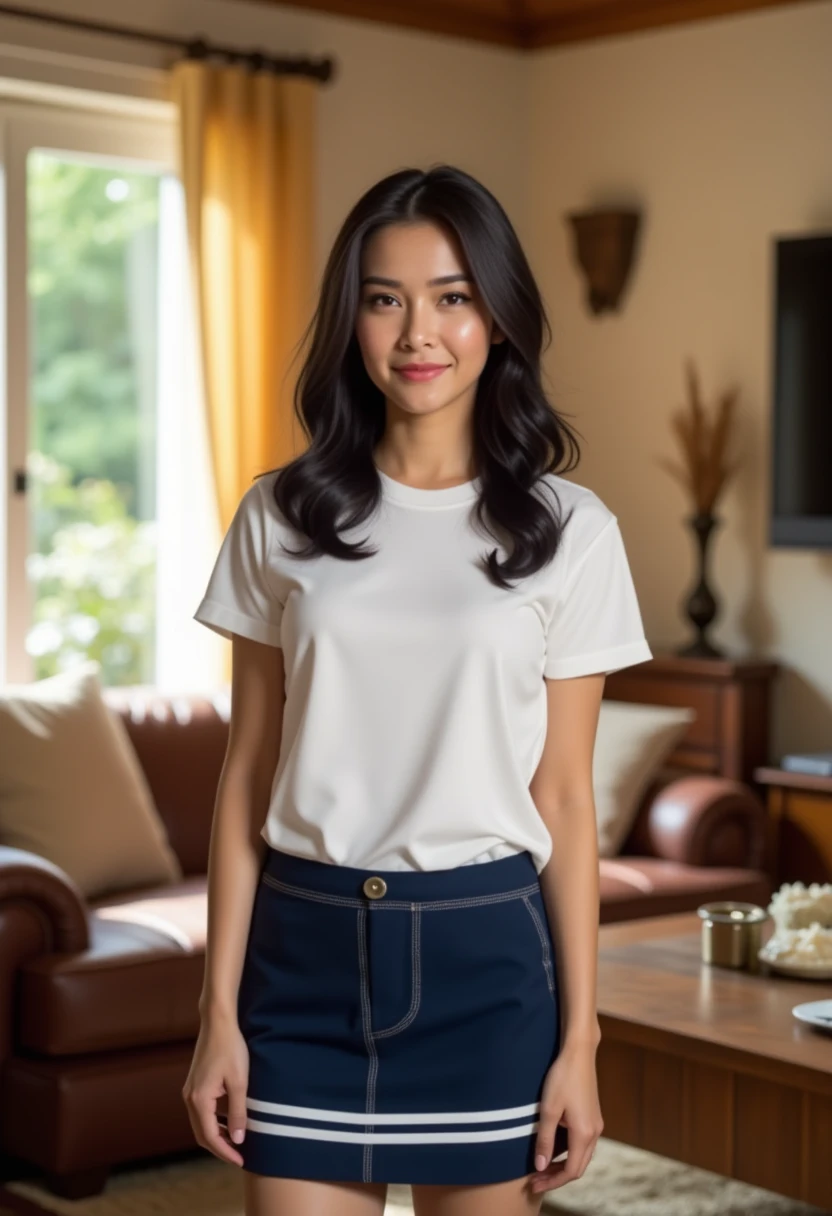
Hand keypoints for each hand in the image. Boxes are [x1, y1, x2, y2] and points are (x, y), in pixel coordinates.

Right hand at [182, 1010, 249, 1166]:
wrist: (218, 1022)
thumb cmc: (230, 1048)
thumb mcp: (239, 1082)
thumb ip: (238, 1112)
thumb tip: (237, 1140)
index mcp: (199, 1100)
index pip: (210, 1137)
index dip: (225, 1152)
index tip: (241, 1161)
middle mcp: (189, 1098)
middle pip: (202, 1134)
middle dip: (220, 1148)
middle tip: (239, 1157)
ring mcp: (190, 1091)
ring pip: (201, 1123)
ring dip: (217, 1135)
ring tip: (236, 1143)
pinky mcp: (195, 1084)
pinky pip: (202, 1111)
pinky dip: (214, 1122)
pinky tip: (229, 1122)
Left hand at [529, 1040, 603, 1193]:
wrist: (578, 1052)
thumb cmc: (562, 1077)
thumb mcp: (548, 1109)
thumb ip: (545, 1140)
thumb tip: (540, 1166)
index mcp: (584, 1133)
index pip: (571, 1171)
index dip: (553, 1181)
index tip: (534, 1184)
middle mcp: (594, 1133)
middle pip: (578, 1167)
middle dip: (557, 1176)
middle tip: (536, 1180)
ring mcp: (596, 1124)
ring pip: (582, 1156)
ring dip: (564, 1165)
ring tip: (542, 1166)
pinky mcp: (593, 1116)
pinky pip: (583, 1144)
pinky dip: (569, 1152)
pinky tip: (554, 1148)